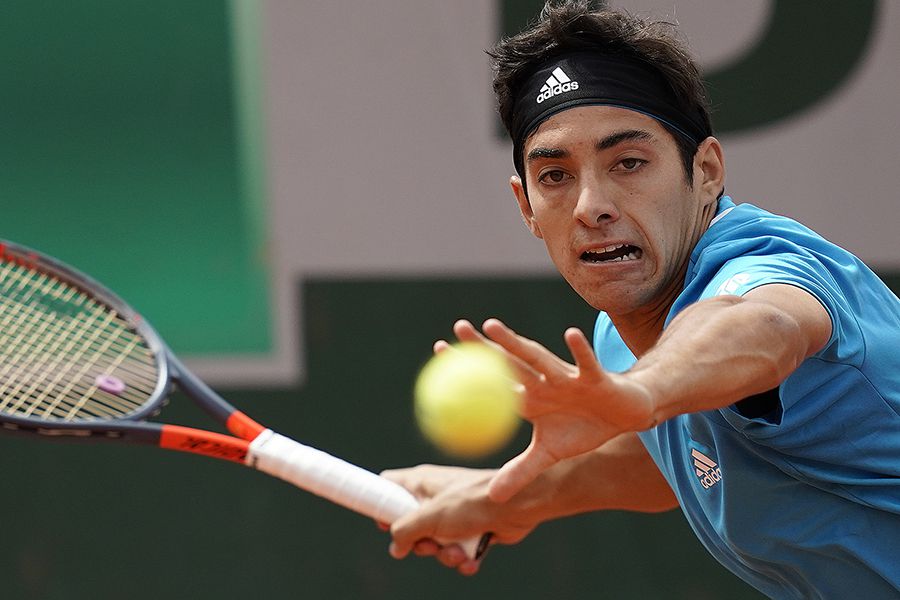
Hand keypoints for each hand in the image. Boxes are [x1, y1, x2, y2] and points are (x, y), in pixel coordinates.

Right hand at [382, 464, 536, 574]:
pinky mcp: (471, 529)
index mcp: (421, 482)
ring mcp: (453, 514)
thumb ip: (404, 530)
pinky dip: (463, 559)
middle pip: (409, 526)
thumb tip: (395, 547)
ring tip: (458, 552)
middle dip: (420, 544)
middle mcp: (435, 497)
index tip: (384, 525)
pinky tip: (471, 559)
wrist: (518, 507)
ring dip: (444, 555)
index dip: (381, 505)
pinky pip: (457, 551)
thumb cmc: (473, 501)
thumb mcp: (430, 516)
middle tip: (430, 544)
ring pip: (434, 543)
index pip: (388, 486)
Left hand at [455, 319, 655, 502]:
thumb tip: (493, 498)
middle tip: (458, 327)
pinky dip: (579, 351)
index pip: (493, 380)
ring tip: (492, 327)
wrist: (624, 417)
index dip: (469, 367)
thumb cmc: (583, 429)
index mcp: (529, 397)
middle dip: (484, 345)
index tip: (439, 350)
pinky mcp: (594, 378)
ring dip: (515, 343)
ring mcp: (566, 378)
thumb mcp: (549, 454)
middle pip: (509, 361)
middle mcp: (542, 382)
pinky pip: (585, 363)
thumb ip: (521, 471)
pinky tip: (570, 335)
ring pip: (537, 358)